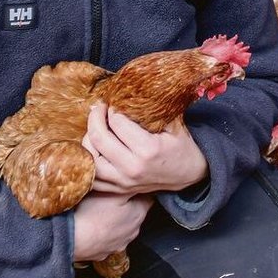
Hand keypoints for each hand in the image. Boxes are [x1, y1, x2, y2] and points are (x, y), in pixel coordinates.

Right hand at [71, 191, 152, 261]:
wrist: (71, 239)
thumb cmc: (91, 212)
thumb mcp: (112, 191)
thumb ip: (127, 185)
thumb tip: (138, 179)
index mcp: (138, 214)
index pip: (149, 198)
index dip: (140, 190)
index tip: (131, 183)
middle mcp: (134, 231)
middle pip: (135, 213)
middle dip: (127, 205)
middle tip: (111, 196)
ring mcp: (120, 245)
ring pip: (122, 228)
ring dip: (115, 221)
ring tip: (99, 212)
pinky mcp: (106, 253)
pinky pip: (108, 240)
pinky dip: (104, 233)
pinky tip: (93, 227)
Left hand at [81, 103, 207, 196]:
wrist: (190, 176)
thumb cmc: (181, 147)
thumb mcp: (174, 124)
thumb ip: (155, 107)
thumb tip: (133, 89)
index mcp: (148, 150)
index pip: (117, 122)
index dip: (113, 108)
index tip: (116, 103)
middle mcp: (132, 167)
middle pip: (98, 138)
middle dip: (95, 117)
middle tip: (99, 107)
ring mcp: (123, 181)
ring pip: (90, 158)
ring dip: (88, 139)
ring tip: (95, 126)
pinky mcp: (118, 189)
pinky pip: (92, 178)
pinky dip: (88, 162)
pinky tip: (93, 148)